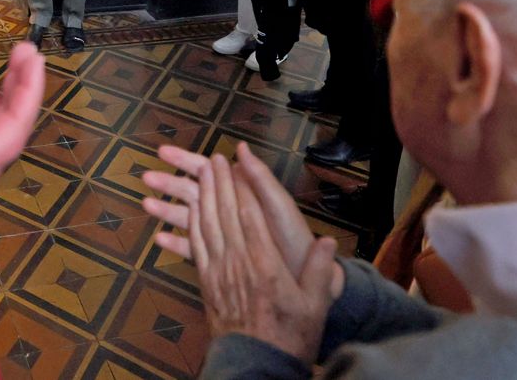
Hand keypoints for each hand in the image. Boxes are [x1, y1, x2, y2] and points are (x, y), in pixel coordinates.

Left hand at [147, 144, 337, 363]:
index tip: (237, 164)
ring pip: (206, 225)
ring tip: (197, 173)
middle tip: (213, 158)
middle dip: (219, 183)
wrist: (258, 363)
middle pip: (225, 214)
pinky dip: (190, 223)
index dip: (242, 187)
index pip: (251, 215)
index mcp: (266, 264)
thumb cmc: (290, 334)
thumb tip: (327, 242)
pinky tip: (188, 208)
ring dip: (201, 196)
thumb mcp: (314, 304)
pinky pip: (196, 245)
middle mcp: (239, 263)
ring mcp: (219, 271)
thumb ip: (320, 271)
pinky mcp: (206, 282)